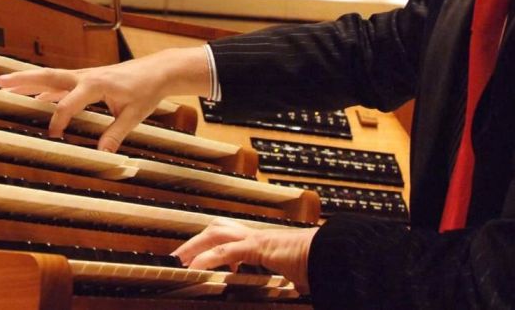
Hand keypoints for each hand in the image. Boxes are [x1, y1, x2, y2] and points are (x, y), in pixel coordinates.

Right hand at [0, 47, 210, 151]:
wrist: (157, 70)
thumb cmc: (146, 91)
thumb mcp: (134, 115)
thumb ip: (115, 134)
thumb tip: (101, 156)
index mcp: (96, 84)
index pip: (68, 102)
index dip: (58, 120)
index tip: (53, 136)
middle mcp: (85, 76)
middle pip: (49, 76)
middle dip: (24, 80)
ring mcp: (84, 75)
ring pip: (50, 76)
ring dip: (27, 80)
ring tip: (3, 83)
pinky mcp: (86, 78)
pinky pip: (59, 81)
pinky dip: (43, 86)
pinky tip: (31, 94)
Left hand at [172, 219, 316, 293]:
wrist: (335, 254)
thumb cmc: (321, 263)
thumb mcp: (299, 275)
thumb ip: (292, 279)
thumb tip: (299, 286)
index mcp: (265, 242)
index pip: (232, 235)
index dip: (213, 245)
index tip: (199, 260)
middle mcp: (258, 236)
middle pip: (217, 228)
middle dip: (195, 241)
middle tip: (178, 256)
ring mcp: (258, 238)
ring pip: (216, 233)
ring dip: (195, 246)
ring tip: (180, 260)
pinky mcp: (260, 246)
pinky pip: (227, 252)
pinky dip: (208, 259)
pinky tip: (196, 268)